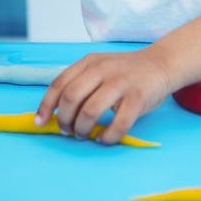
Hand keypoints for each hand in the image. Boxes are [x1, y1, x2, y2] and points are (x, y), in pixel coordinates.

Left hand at [34, 49, 171, 144]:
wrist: (160, 63)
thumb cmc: (125, 72)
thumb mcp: (100, 68)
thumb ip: (80, 83)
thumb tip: (56, 112)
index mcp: (89, 62)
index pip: (59, 84)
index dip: (46, 106)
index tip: (40, 122)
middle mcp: (103, 69)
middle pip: (71, 97)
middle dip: (64, 120)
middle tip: (68, 131)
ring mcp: (121, 83)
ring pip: (90, 111)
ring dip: (83, 129)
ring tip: (85, 134)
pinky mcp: (138, 98)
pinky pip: (118, 123)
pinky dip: (107, 136)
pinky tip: (105, 137)